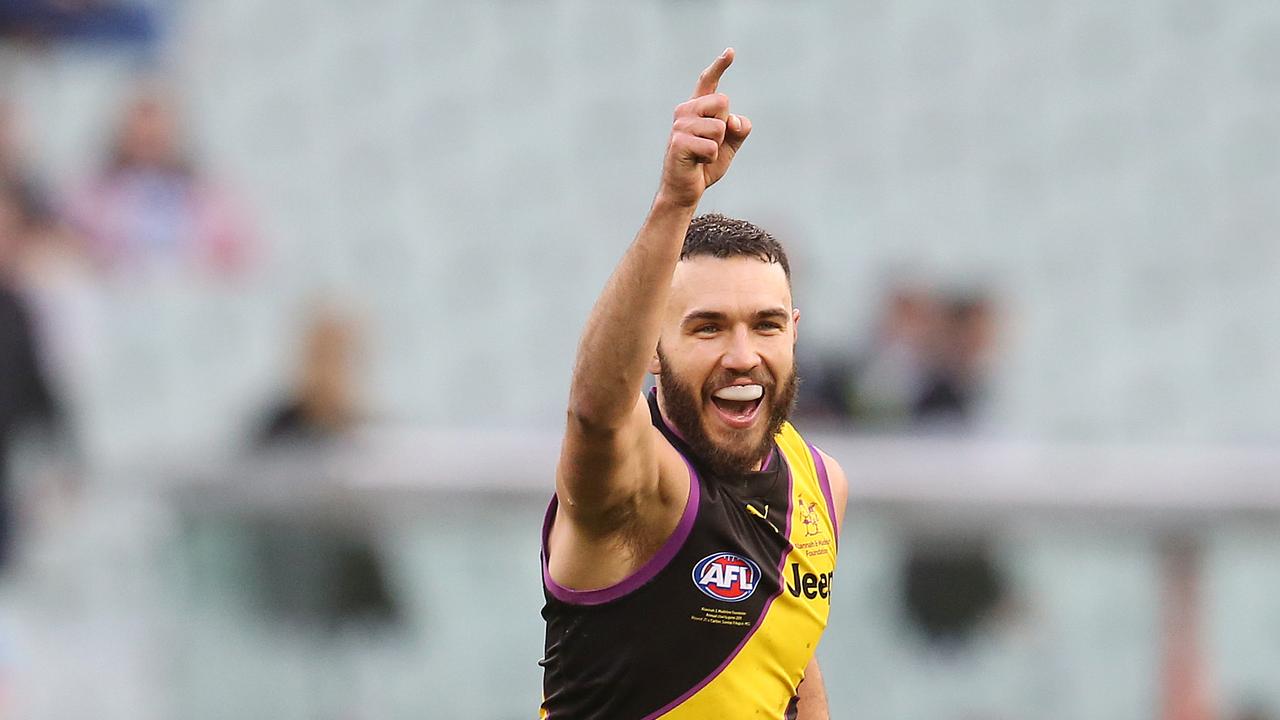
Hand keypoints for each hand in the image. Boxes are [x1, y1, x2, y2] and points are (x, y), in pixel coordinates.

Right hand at [657, 48, 752, 208]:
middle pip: (722, 102)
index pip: (708, 82)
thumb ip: (739, 128)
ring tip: (702, 155)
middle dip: (724, 126)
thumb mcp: (730, 144)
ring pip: (719, 127)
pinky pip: (712, 146)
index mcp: (697, 108)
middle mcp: (685, 111)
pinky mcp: (679, 143)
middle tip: (709, 143)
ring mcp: (680, 126)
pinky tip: (697, 163)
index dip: (719, 66)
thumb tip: (734, 121)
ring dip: (717, 146)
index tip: (730, 52)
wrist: (685, 190)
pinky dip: (711, 158)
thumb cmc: (705, 164)